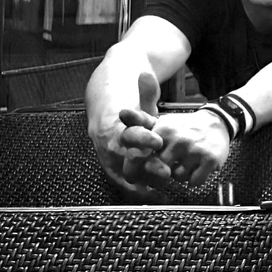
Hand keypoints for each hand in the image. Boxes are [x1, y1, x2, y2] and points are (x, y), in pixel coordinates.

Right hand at [90, 71, 164, 200]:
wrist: (106, 118)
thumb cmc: (128, 112)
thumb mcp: (138, 102)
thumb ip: (144, 91)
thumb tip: (146, 73)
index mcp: (114, 129)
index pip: (126, 135)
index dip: (141, 139)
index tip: (157, 141)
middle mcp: (110, 147)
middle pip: (126, 160)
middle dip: (146, 166)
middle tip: (166, 171)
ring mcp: (112, 162)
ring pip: (126, 176)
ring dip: (145, 184)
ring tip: (165, 191)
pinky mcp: (118, 173)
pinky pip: (129, 186)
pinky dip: (143, 192)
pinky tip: (161, 197)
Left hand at [147, 108, 233, 190]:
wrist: (217, 122)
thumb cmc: (186, 127)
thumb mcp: (163, 122)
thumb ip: (139, 121)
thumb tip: (122, 113)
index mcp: (164, 131)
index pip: (144, 157)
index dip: (143, 166)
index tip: (143, 169)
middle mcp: (179, 140)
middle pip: (160, 171)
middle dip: (163, 172)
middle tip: (170, 165)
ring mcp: (195, 151)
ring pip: (178, 178)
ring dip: (181, 174)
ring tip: (186, 163)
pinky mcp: (209, 160)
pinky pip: (194, 181)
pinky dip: (194, 179)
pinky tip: (196, 167)